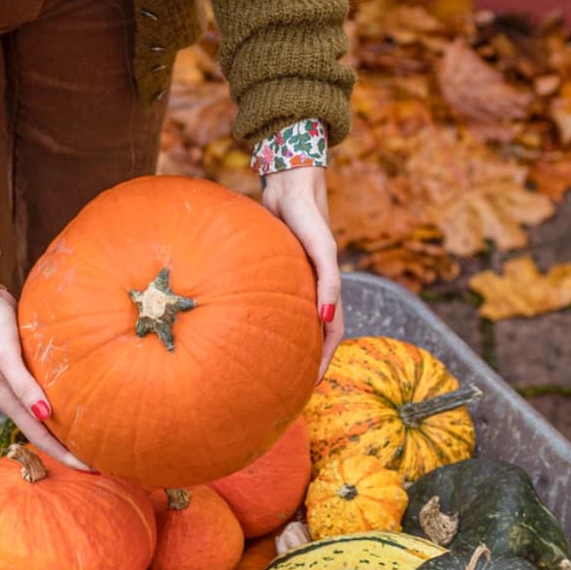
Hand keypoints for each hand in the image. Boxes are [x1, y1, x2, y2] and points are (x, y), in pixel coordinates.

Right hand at [0, 258, 90, 469]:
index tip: (91, 469)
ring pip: (45, 418)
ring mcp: (18, 386)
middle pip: (45, 434)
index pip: (41, 438)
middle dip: (69, 451)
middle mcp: (14, 399)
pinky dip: (62, 408)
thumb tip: (45, 415)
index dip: (64, 456)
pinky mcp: (24, 371)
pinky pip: (45, 398)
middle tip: (101, 462)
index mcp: (8, 401)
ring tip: (93, 439)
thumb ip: (23, 384)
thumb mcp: (5, 354)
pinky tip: (78, 404)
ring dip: (66, 432)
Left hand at [259, 165, 342, 379]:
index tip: (308, 386)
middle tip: (282, 385)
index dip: (321, 361)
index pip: (330, 334)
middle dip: (300, 359)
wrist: (289, 183)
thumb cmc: (308, 215)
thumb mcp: (323, 249)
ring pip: (290, 317)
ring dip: (282, 340)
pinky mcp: (274, 266)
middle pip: (310, 331)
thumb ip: (330, 282)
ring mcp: (293, 277)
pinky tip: (240, 324)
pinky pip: (271, 298)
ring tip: (262, 364)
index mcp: (327, 288)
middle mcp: (311, 286)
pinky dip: (264, 316)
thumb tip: (327, 321)